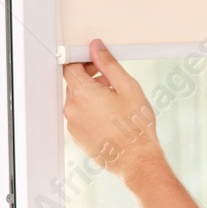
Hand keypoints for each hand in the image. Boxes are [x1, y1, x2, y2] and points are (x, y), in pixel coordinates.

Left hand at [62, 40, 161, 177]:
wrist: (136, 160)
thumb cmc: (136, 127)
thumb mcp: (128, 87)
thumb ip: (108, 64)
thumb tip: (96, 47)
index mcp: (83, 93)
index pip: (70, 66)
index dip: (84, 60)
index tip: (97, 63)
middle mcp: (72, 108)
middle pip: (73, 83)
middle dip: (91, 78)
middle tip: (112, 82)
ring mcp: (73, 124)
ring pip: (77, 100)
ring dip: (91, 95)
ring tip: (115, 102)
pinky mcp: (77, 136)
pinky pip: (79, 115)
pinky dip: (91, 110)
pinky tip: (110, 116)